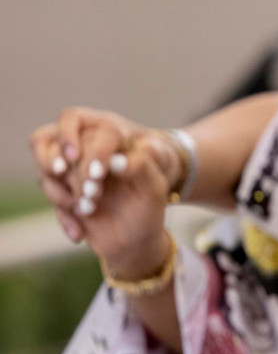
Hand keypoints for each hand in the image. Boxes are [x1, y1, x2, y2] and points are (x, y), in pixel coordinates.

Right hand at [29, 108, 177, 275]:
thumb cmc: (151, 195)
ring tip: (87, 211)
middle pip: (53, 144)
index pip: (73, 119)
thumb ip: (143, 165)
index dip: (76, 141)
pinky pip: (51, 200)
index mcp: (105, 131)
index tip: (95, 171)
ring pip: (46, 172)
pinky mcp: (60, 192)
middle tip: (92, 193)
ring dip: (61, 193)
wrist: (139, 229)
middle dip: (74, 172)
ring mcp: (67, 169)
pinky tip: (80, 233)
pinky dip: (64, 217)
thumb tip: (117, 161)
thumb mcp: (156, 181)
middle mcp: (80, 145)